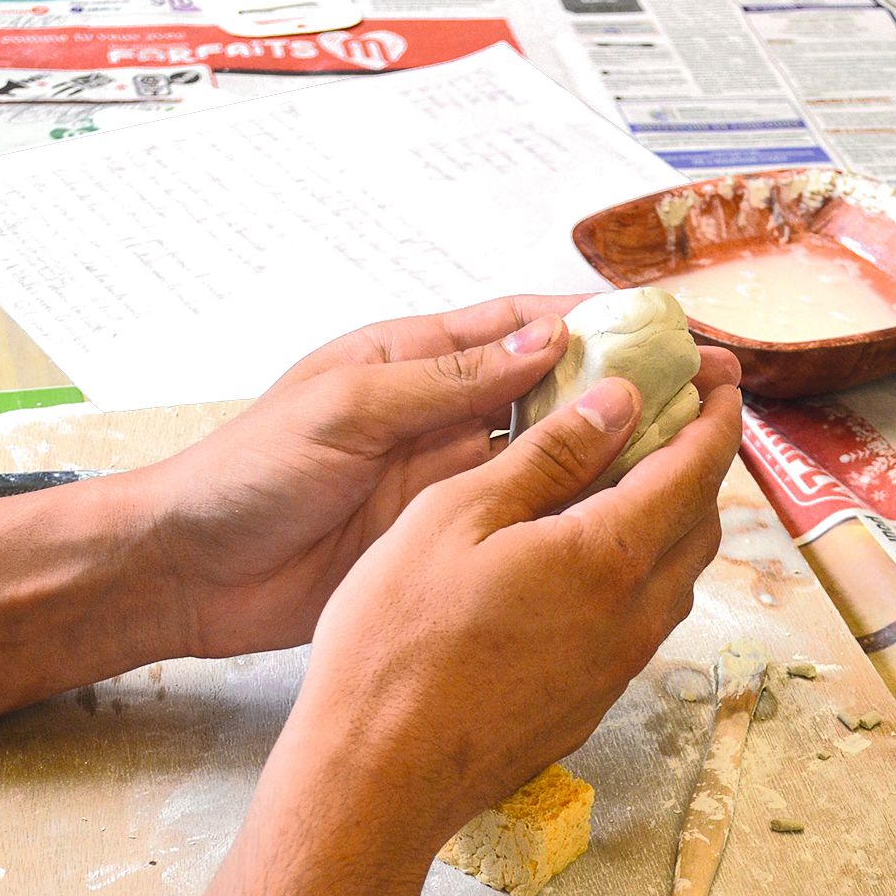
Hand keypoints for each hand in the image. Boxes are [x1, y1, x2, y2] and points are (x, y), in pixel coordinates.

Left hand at [132, 295, 735, 658]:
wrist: (188, 572)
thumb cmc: (248, 474)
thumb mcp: (347, 412)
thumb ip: (448, 381)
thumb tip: (546, 342)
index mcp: (417, 359)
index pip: (526, 325)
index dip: (601, 324)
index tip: (670, 333)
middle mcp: (445, 412)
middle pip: (555, 388)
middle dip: (629, 387)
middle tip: (707, 397)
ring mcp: (450, 478)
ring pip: (552, 455)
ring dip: (615, 451)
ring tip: (692, 456)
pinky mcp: (446, 537)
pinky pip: (526, 517)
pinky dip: (576, 513)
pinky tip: (628, 520)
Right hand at [284, 371, 743, 840]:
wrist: (379, 775)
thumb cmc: (398, 638)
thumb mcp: (458, 515)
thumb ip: (549, 456)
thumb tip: (620, 403)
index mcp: (608, 555)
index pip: (696, 468)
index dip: (717, 414)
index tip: (723, 373)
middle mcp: (634, 614)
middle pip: (701, 521)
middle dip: (700, 459)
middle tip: (677, 414)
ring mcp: (619, 665)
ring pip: (676, 574)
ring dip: (673, 517)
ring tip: (632, 475)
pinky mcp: (593, 699)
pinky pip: (643, 617)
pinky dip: (640, 568)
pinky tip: (586, 554)